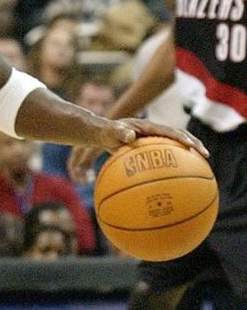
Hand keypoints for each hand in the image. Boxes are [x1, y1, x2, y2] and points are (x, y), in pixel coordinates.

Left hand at [70, 118, 208, 183]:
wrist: (104, 134)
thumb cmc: (107, 133)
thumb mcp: (111, 131)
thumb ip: (120, 132)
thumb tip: (130, 136)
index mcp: (150, 127)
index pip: (171, 132)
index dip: (183, 138)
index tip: (192, 147)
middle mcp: (157, 133)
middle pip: (181, 137)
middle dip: (194, 145)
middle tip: (206, 156)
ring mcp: (156, 140)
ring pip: (176, 147)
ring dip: (189, 156)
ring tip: (201, 169)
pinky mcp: (153, 149)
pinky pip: (166, 157)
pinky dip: (174, 166)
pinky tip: (177, 181)